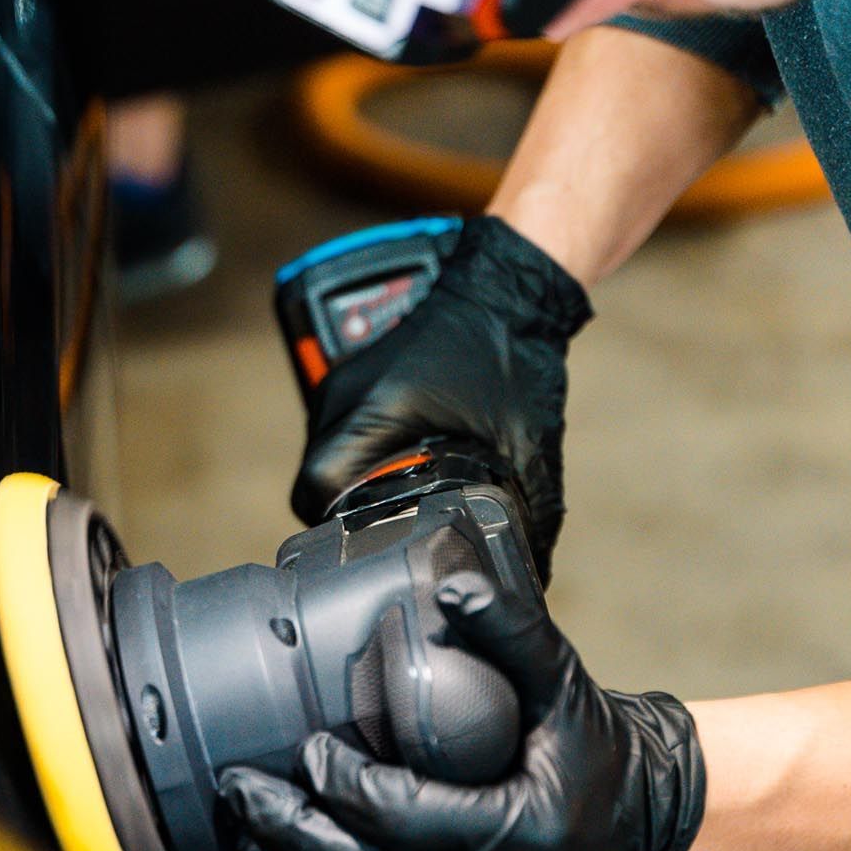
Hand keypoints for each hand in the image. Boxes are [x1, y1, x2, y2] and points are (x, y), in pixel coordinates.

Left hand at [220, 571, 704, 850]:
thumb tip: (455, 586)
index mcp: (528, 833)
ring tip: (246, 834)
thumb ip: (511, 631)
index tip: (306, 748)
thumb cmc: (590, 744)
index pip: (410, 819)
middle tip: (241, 793)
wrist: (638, 816)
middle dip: (294, 837)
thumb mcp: (562, 681)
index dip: (346, 786)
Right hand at [293, 217, 589, 580]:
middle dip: (347, 508)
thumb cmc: (511, 350)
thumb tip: (533, 564)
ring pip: (326, 453)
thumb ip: (532, 511)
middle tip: (387, 523)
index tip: (367, 543)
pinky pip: (339, 427)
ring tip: (395, 490)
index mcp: (374, 411)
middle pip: (316, 477)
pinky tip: (398, 455)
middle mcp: (345, 394)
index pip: (318, 490)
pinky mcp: (351, 373)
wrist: (508, 286)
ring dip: (352, 477)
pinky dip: (360, 449)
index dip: (337, 527)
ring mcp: (342, 379)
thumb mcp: (526, 443)